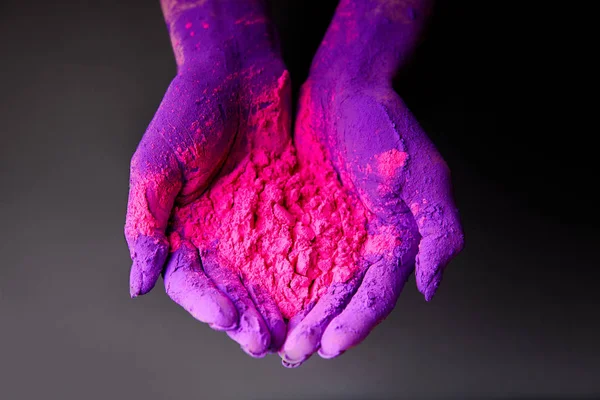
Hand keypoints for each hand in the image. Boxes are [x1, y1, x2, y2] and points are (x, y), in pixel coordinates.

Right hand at [125, 1, 288, 356]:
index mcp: (181, 230)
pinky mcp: (287, 208)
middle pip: (230, 289)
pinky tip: (317, 293)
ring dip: (275, 306)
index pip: (190, 281)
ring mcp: (254, 224)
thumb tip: (138, 285)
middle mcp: (218, 235)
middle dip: (245, 317)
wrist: (237, 73)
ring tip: (290, 332)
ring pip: (264, 277)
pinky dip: (304, 272)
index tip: (226, 319)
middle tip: (264, 342)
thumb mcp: (155, 166)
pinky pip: (296, 246)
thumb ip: (145, 224)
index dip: (206, 304)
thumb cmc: (187, 113)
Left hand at [279, 75, 463, 365]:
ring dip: (297, 312)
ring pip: (313, 283)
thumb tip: (430, 287)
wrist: (344, 89)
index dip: (355, 323)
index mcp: (395, 242)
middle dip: (321, 326)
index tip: (331, 346)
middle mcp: (362, 244)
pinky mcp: (303, 215)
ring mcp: (331, 231)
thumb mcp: (424, 176)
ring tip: (275, 336)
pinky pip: (289, 253)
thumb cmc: (387, 128)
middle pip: (342, 297)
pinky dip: (277, 278)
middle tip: (295, 351)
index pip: (376, 294)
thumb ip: (437, 231)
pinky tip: (260, 296)